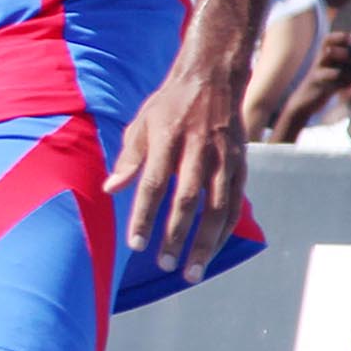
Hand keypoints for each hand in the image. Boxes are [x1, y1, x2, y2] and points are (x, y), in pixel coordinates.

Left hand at [105, 57, 248, 281]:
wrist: (213, 78)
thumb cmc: (169, 105)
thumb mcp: (141, 123)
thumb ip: (129, 159)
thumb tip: (110, 190)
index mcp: (168, 138)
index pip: (154, 184)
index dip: (144, 216)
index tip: (136, 244)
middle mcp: (199, 149)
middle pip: (188, 200)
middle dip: (176, 236)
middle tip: (163, 263)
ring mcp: (224, 158)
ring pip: (218, 208)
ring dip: (205, 242)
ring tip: (191, 271)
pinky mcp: (241, 165)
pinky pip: (235, 203)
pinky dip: (225, 230)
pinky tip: (213, 250)